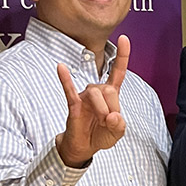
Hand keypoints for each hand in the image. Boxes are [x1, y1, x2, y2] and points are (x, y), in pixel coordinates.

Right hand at [55, 34, 129, 166]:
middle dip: (111, 107)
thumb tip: (113, 116)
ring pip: (96, 94)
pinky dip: (65, 79)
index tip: (124, 38)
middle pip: (108, 89)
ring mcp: (84, 96)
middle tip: (108, 122)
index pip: (118, 71)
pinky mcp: (74, 103)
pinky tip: (61, 67)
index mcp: (111, 94)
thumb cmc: (100, 135)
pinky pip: (69, 89)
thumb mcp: (117, 133)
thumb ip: (119, 125)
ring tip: (99, 122)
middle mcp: (98, 91)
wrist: (84, 147)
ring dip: (101, 110)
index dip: (122, 56)